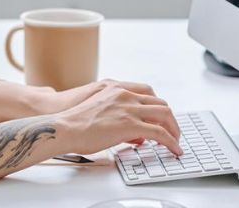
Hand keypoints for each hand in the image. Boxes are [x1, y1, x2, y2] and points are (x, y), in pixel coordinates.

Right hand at [55, 79, 182, 156]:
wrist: (63, 126)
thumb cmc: (74, 122)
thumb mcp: (99, 111)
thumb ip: (119, 117)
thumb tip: (137, 135)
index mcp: (115, 88)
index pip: (147, 92)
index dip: (157, 106)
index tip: (160, 118)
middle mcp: (124, 94)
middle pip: (160, 103)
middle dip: (169, 119)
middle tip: (171, 131)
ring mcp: (128, 108)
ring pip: (165, 114)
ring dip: (174, 129)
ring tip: (175, 141)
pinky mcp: (130, 124)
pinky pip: (160, 132)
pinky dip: (171, 141)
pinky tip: (174, 149)